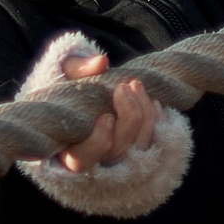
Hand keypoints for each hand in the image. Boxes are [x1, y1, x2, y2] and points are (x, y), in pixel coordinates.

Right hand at [52, 53, 161, 178]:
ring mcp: (118, 157)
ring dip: (144, 116)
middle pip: (116, 153)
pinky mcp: (137, 149)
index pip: (81, 160)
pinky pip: (154, 142)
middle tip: (123, 87)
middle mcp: (94, 160)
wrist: (85, 94)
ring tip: (136, 85)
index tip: (106, 116)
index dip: (97, 142)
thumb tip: (100, 63)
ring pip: (139, 148)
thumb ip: (78, 67)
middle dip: (127, 119)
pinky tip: (153, 101)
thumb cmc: (69, 85)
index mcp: (67, 150)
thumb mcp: (66, 73)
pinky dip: (157, 121)